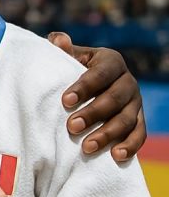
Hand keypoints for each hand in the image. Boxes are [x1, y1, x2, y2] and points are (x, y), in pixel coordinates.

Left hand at [48, 32, 145, 160]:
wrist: (92, 83)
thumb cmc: (74, 67)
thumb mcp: (70, 56)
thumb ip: (63, 48)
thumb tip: (58, 40)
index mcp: (111, 61)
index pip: (100, 74)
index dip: (84, 87)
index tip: (65, 101)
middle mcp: (128, 81)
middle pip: (114, 99)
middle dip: (93, 114)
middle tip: (71, 127)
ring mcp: (136, 102)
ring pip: (126, 120)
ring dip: (107, 134)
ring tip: (86, 147)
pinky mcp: (139, 120)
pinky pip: (139, 134)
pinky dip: (130, 146)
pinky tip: (115, 156)